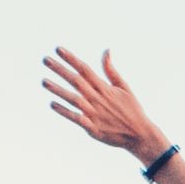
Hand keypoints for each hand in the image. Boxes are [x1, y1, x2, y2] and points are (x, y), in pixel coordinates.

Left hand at [43, 47, 171, 165]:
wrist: (140, 134)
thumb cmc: (132, 109)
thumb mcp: (124, 87)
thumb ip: (111, 70)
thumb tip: (106, 50)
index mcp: (105, 88)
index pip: (85, 69)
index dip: (71, 58)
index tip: (58, 49)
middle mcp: (98, 99)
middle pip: (76, 81)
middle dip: (60, 70)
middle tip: (45, 60)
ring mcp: (95, 113)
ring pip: (74, 99)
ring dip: (58, 90)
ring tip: (44, 81)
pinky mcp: (93, 128)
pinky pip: (76, 118)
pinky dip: (65, 111)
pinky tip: (52, 104)